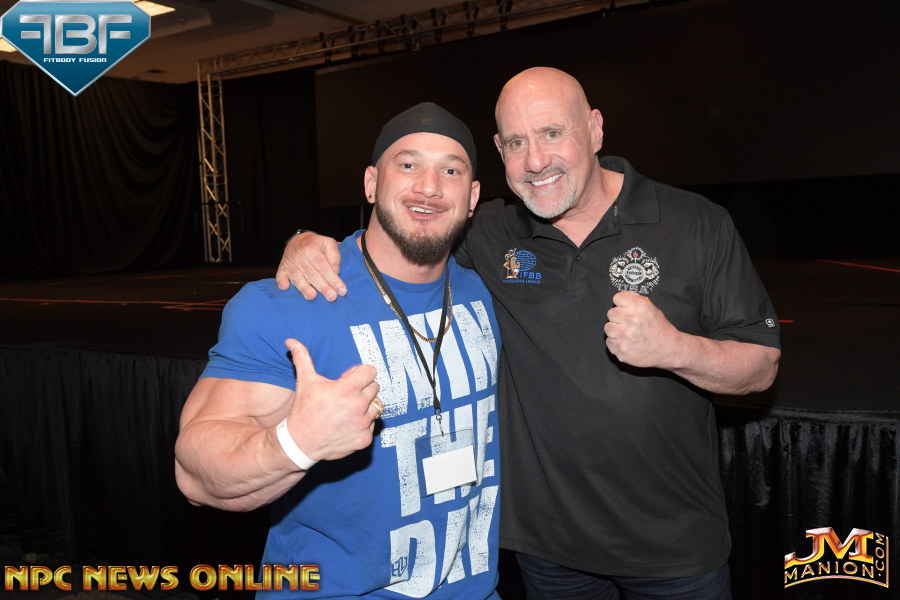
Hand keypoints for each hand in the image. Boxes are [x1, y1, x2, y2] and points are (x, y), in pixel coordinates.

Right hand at [275, 232, 345, 300]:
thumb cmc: (316, 245)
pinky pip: (280, 276)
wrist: (297, 240)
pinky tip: (285, 287)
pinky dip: (281, 282)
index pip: (324, 267)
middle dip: (322, 286)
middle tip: (332, 297)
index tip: (342, 291)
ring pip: (297, 278)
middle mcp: (300, 257)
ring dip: (304, 287)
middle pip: (312, 274)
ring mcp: (290, 264)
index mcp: (312, 249)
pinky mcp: (282, 269)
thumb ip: (334, 256)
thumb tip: (335, 272)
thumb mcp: (328, 243)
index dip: (333, 279)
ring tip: (312, 296)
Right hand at [282, 338, 380, 461]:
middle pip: (375, 387)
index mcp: (348, 389)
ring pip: (376, 407)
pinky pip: (372, 425)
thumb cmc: (303, 410)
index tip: (348, 380)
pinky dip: (363, 425)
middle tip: (346, 396)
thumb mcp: (305, 382)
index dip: (360, 373)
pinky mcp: (364, 439)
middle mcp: (358, 406)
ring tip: (347, 411)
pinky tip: (347, 425)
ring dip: (365, 407)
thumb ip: (302, 358)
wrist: (299, 443)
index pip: (371, 371)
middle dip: (362, 389)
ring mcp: (363, 424)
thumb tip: (291, 341)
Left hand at [604, 291, 681, 368]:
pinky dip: (616, 343)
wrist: (669, 350)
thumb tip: (622, 299)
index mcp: (640, 306)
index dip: (622, 304)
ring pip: (608, 328)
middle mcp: (631, 319)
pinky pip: (609, 342)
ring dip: (616, 331)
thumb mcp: (653, 309)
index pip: (617, 298)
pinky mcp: (621, 349)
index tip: (626, 309)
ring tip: (628, 334)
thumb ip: (636, 302)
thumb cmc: (661, 330)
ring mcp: (625, 336)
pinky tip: (627, 343)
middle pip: (611, 313)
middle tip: (629, 324)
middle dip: (619, 318)